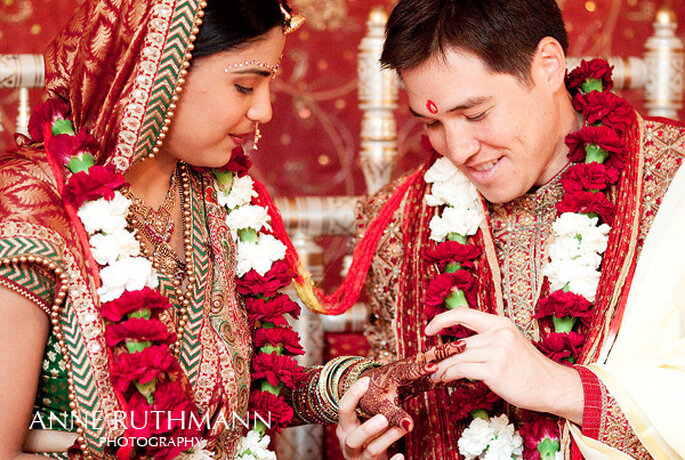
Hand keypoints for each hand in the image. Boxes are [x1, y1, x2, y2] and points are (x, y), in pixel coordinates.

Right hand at [336, 377, 405, 459]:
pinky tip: (401, 456)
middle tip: (383, 419)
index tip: (367, 381)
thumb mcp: (363, 422)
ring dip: (388, 438)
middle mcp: (349, 443)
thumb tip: (390, 378)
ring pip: (372, 450)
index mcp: (345, 427)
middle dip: (368, 429)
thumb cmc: (367, 437)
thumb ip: (371, 408)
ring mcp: (361, 458)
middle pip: (354, 438)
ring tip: (404, 427)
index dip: (353, 394)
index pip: (343, 409)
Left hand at [357, 342, 464, 430]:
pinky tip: (468, 376)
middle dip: (444, 351)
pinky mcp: (421, 377)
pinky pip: (438, 375)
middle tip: (462, 344)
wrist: (365, 387)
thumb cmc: (369, 396)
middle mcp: (407, 367)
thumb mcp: (379, 408)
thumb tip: (408, 426)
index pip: (409, 370)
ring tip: (470, 349)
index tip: (433, 367)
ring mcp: (415, 370)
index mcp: (395, 373)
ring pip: (435, 361)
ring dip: (451, 355)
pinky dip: (452, 373)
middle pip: (427, 357)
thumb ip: (394, 415)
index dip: (421, 369)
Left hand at [425, 307, 583, 423]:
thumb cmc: (529, 369)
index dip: (441, 319)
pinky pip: (462, 369)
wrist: (552, 386)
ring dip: (440, 367)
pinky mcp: (495, 370)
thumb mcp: (509, 345)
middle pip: (457, 342)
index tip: (429, 329)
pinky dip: (448, 375)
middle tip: (425, 362)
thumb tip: (457, 347)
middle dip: (437, 354)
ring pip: (456, 357)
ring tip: (432, 374)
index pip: (463, 313)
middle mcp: (498, 333)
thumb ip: (486, 341)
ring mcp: (497, 351)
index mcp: (500, 323)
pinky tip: (444, 381)